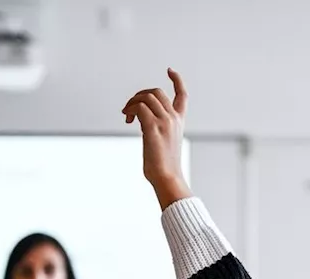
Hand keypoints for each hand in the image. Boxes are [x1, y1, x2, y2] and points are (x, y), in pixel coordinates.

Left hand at [122, 68, 192, 209]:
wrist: (167, 178)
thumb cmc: (163, 166)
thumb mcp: (163, 142)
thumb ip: (156, 127)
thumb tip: (140, 120)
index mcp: (180, 122)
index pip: (183, 94)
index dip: (177, 79)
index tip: (170, 70)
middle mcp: (174, 119)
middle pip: (157, 92)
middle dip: (139, 95)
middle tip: (129, 109)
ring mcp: (165, 122)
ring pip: (147, 97)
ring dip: (132, 102)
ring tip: (126, 116)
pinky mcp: (153, 128)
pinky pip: (139, 108)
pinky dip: (130, 110)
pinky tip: (127, 120)